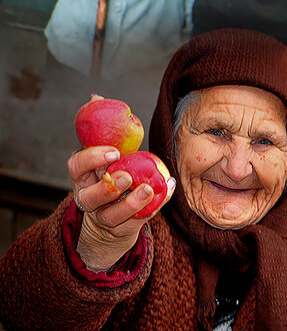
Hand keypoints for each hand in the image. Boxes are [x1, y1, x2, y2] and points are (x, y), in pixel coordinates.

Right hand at [70, 133, 174, 271]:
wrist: (113, 216)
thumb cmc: (112, 174)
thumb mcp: (108, 155)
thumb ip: (107, 135)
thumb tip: (101, 102)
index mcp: (83, 177)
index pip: (76, 166)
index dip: (91, 159)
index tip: (114, 152)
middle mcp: (89, 198)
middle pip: (89, 197)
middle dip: (107, 188)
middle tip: (126, 177)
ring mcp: (104, 216)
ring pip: (111, 216)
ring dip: (130, 204)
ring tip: (148, 190)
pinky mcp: (122, 228)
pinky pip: (138, 220)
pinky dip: (156, 205)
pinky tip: (167, 189)